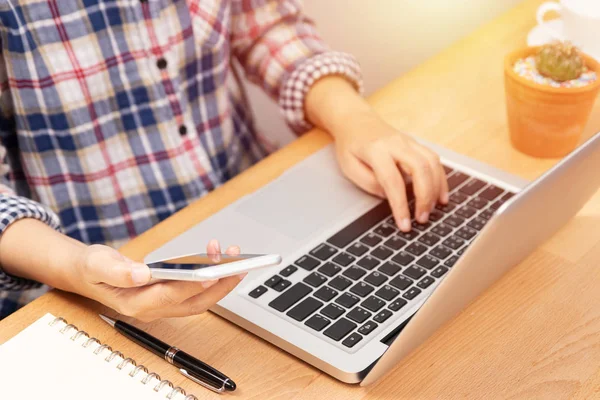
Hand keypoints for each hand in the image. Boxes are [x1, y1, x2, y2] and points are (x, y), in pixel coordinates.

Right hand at [68, 240, 242, 321]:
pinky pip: (195, 289)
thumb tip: (142, 273)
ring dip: (220, 279)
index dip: (191, 287)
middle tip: (237, 264)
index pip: (169, 297)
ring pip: (199, 297)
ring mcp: (163, 304)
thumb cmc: (93, 269)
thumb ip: (118, 271)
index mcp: (135, 303)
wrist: (88, 273)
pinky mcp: (169, 295)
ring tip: (231, 253)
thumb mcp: (97, 264)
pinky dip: (210, 273)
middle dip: (219, 284)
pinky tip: (214, 253)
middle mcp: (153, 308)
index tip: (210, 274)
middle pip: (194, 302)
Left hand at [304, 76, 448, 231]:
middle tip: (422, 218)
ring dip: (436, 188)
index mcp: (376, 150)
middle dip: (424, 197)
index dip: (400, 205)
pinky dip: (440, 179)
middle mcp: (396, 143)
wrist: (355, 120)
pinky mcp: (416, 144)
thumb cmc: (350, 145)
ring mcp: (409, 141)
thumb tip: (389, 196)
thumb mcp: (349, 167)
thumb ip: (369, 183)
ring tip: (433, 210)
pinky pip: (434, 160)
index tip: (404, 224)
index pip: (392, 181)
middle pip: (420, 169)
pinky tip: (440, 195)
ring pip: (431, 163)